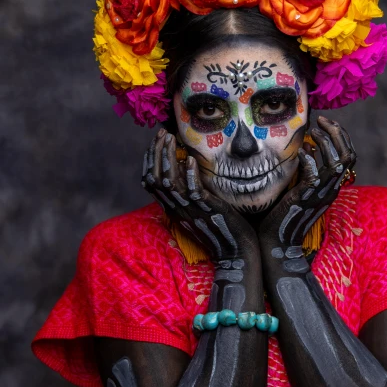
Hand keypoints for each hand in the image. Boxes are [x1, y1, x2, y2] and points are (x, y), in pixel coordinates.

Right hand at [142, 130, 258, 260]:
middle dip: (156, 152)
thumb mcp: (198, 209)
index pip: (150, 182)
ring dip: (168, 158)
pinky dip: (189, 175)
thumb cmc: (221, 228)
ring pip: (169, 182)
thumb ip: (188, 192)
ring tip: (172, 139)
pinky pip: (193, 191)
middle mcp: (177, 209)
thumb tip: (183, 168)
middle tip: (162, 133)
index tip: (157, 140)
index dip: (150, 159)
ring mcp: (191, 210)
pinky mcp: (207, 210)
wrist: (236, 253)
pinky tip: (190, 160)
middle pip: (155, 178)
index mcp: (173, 208)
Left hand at [258, 116, 355, 251]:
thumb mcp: (299, 190)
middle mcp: (331, 189)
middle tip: (322, 121)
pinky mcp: (306, 197)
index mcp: (331, 187)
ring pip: (337, 161)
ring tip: (312, 132)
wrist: (277, 245)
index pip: (348, 156)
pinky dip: (309, 159)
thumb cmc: (283, 217)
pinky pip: (315, 173)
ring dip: (326, 142)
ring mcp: (320, 194)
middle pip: (348, 155)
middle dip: (338, 133)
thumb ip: (305, 172)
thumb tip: (305, 150)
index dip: (340, 136)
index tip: (325, 123)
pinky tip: (299, 153)